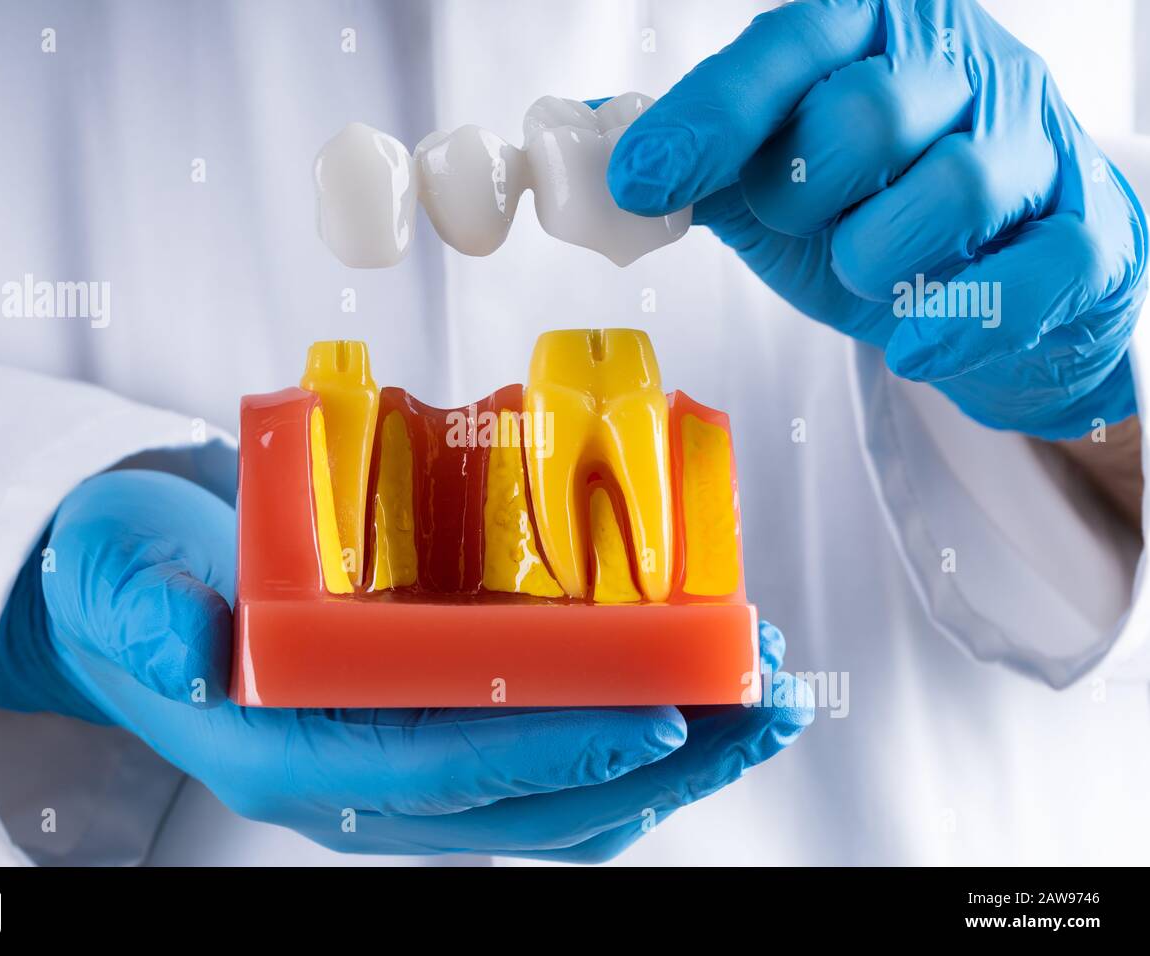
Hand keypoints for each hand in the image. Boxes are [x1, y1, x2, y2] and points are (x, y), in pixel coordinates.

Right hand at [0, 469, 813, 860]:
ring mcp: (408, 760)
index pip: (445, 769)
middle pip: (536, 800)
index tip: (662, 713)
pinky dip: (635, 718)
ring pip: (564, 790)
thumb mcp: (115, 581)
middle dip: (662, 761)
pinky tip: (698, 675)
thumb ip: (142, 614)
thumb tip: (182, 649)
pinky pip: (552, 750)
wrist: (143, 585)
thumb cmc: (131, 579)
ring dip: (676, 751)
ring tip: (769, 696)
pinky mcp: (437, 723)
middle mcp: (365, 780)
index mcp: (294, 753)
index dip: (556, 749)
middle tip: (766, 704)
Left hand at [607, 0, 1146, 439]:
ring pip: (955, 183)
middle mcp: (964, 72)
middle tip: (796, 221)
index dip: (713, 115)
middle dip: (804, 187)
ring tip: (862, 273)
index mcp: (877, 36)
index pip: (794, 43)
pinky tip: (914, 344)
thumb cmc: (875, 217)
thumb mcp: (774, 183)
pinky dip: (960, 317)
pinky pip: (1037, 269)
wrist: (994, 286)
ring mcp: (1035, 149)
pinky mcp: (1086, 234)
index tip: (642, 180)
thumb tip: (596, 154)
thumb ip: (699, 163)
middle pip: (872, 108)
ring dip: (877, 252)